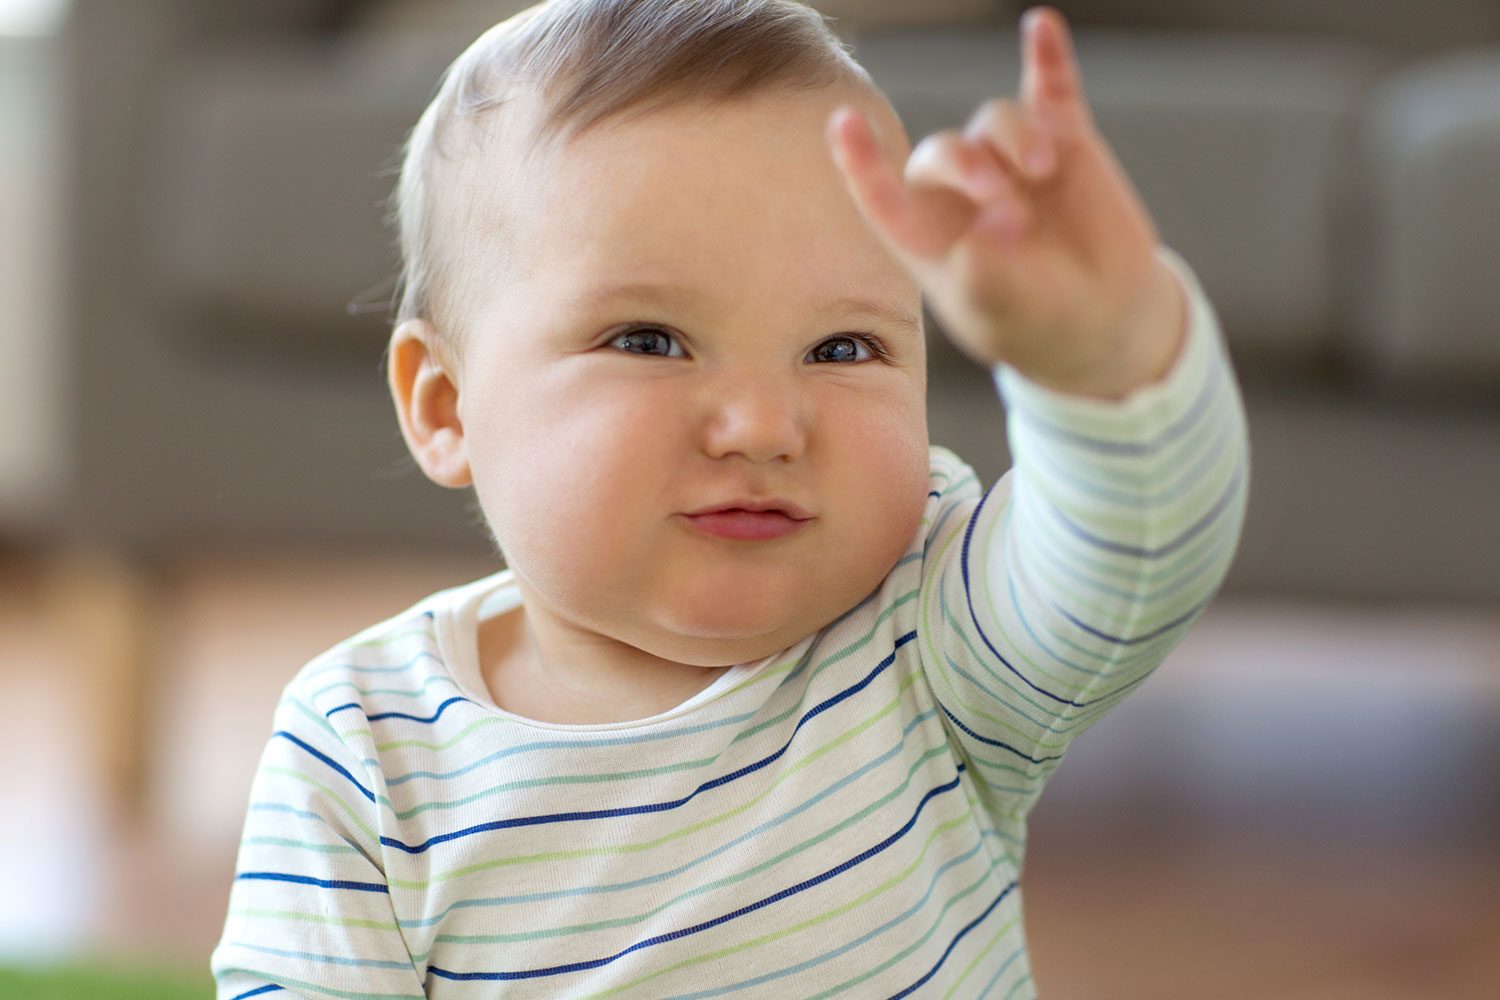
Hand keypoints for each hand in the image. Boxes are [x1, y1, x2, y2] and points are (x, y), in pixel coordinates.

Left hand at [829, 6, 1184, 398]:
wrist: (1100, 313)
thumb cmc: (1033, 316)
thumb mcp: (1005, 310)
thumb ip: (987, 275)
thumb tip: (988, 227)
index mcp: (925, 235)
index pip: (881, 195)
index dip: (861, 161)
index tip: (844, 122)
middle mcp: (960, 190)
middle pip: (944, 151)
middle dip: (969, 169)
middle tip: (1006, 210)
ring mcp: (1010, 159)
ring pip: (996, 121)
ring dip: (1015, 140)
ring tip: (1041, 174)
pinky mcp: (1063, 139)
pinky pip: (1050, 89)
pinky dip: (1048, 59)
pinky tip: (1043, 27)